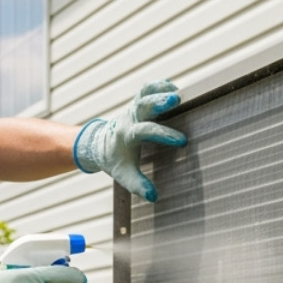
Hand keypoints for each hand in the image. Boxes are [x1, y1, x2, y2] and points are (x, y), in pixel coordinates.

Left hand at [73, 80, 187, 200]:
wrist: (99, 144)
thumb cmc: (115, 160)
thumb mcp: (124, 175)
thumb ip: (137, 185)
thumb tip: (153, 197)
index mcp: (127, 135)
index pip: (145, 131)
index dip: (164, 134)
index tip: (182, 141)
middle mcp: (130, 117)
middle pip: (143, 104)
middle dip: (158, 101)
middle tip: (176, 99)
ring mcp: (134, 107)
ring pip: (145, 91)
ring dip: (160, 88)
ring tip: (178, 91)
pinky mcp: (139, 101)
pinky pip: (148, 88)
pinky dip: (160, 85)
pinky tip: (175, 88)